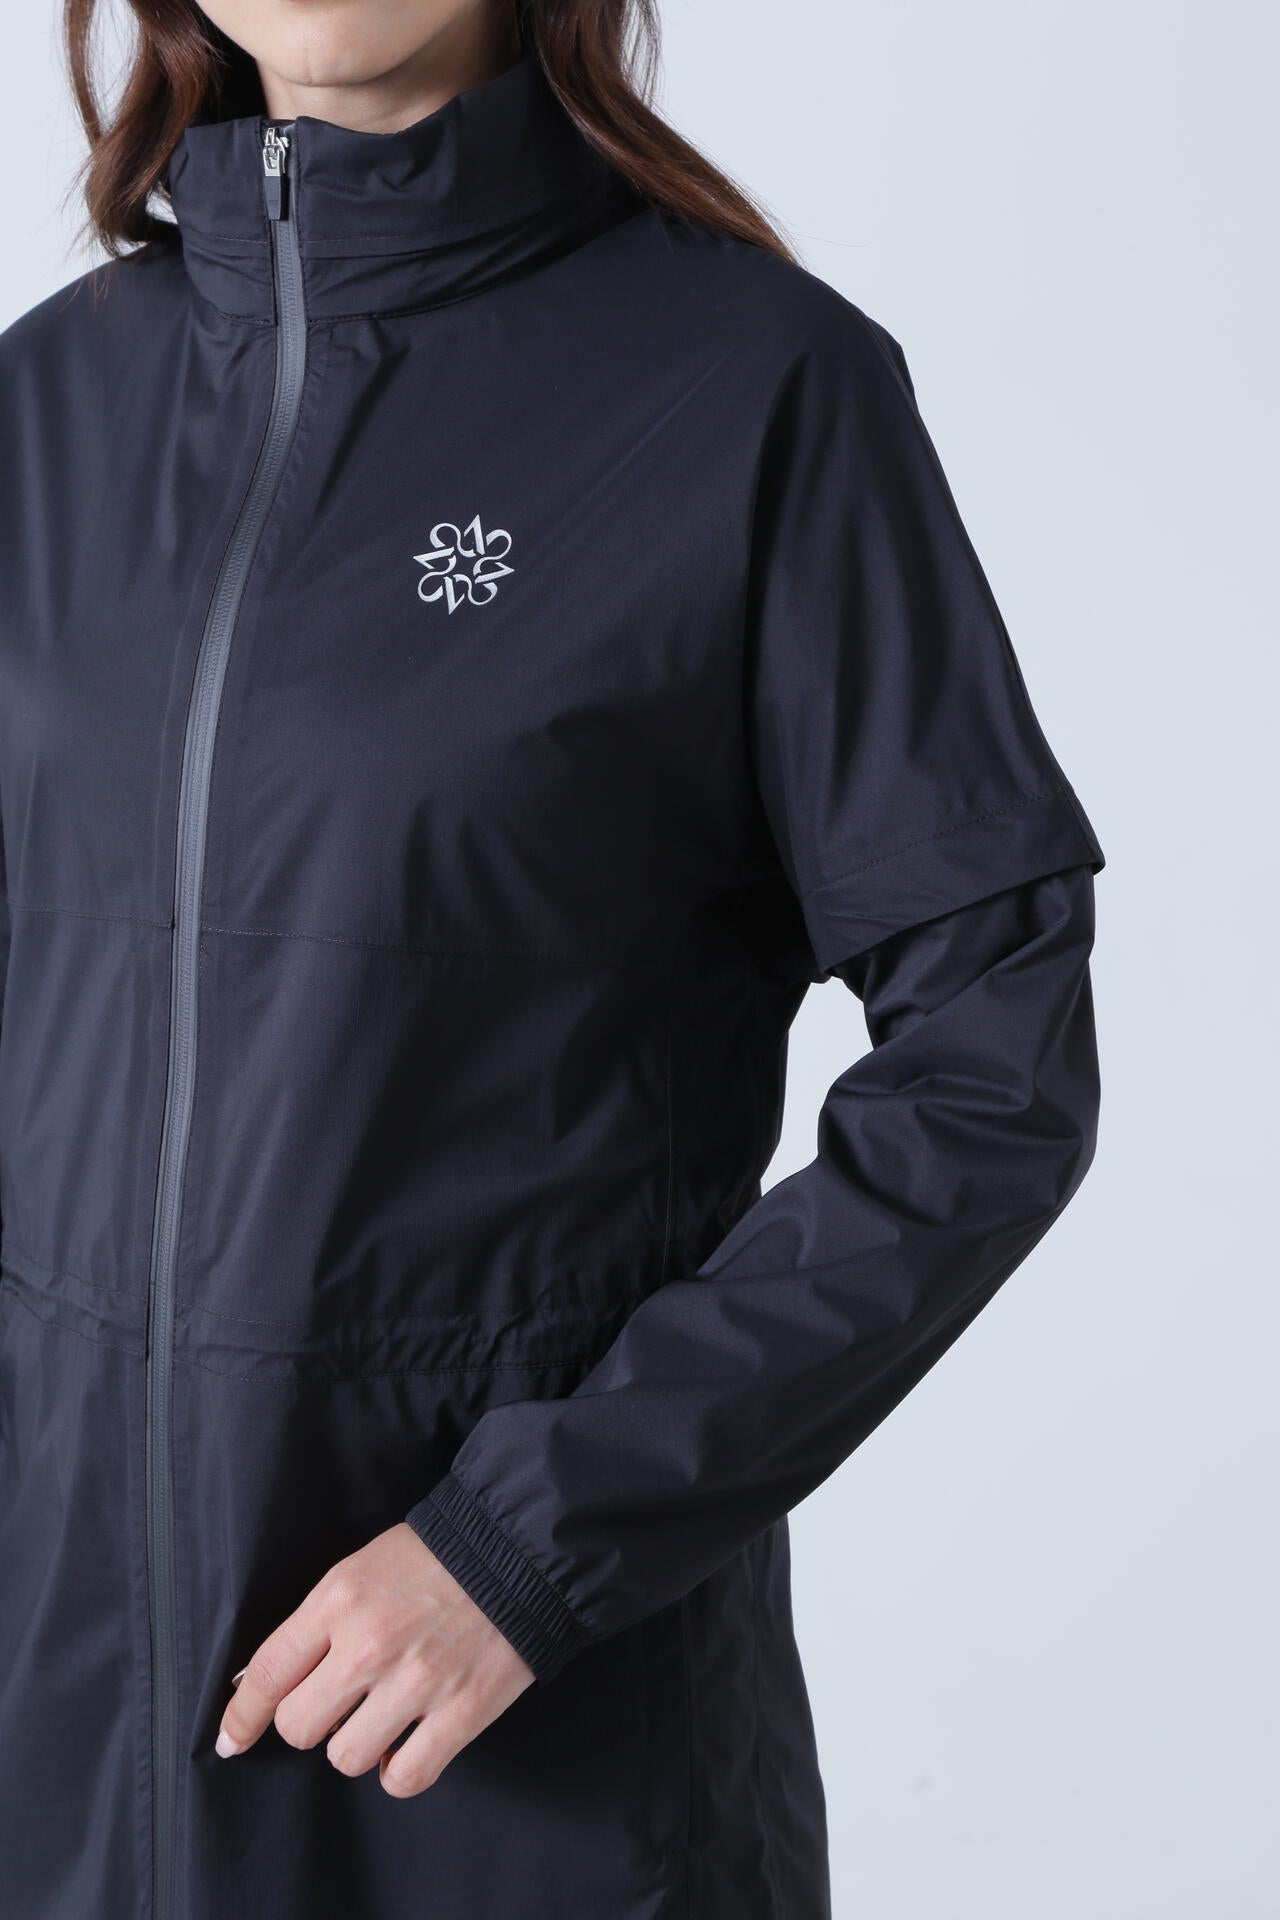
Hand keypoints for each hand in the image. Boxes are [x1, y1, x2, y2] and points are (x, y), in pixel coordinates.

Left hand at [215, 1521, 535, 1796]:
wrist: (519, 1551)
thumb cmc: (439, 1557)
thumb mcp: (362, 1567)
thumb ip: (318, 1622)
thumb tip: (273, 1682)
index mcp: (340, 1599)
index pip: (266, 1672)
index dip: (241, 1715)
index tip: (232, 1737)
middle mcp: (370, 1644)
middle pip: (298, 1726)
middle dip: (311, 1722)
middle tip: (339, 1705)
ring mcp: (416, 1682)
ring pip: (346, 1758)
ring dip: (358, 1745)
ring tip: (385, 1714)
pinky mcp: (460, 1712)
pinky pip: (403, 1778)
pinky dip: (400, 1770)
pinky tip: (410, 1742)